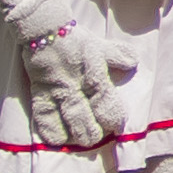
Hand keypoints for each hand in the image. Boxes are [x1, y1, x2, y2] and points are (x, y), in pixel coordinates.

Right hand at [15, 0, 136, 151]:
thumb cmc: (77, 41)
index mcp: (94, 75)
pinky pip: (42, 114)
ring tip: (79, 142)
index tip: (115, 127)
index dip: (113, 119)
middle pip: (86, 116)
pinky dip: (49, 129)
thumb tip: (133, 63)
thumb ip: (118, 55)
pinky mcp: (39, 92)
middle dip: (93, 132)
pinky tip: (55, 140)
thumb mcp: (100, 46)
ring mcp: (56, 91)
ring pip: (66, 118)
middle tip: (96, 137)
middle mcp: (76, 86)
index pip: (106, 103)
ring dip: (75, 134)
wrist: (44, 30)